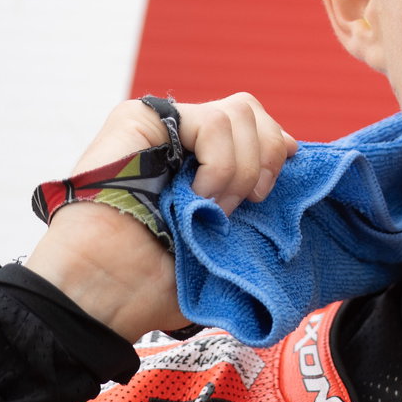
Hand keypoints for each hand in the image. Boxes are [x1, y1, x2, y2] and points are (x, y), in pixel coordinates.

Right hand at [26, 93, 297, 341]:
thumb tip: (294, 150)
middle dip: (265, 158)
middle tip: (246, 205)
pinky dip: (220, 164)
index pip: (258, 126)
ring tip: (212, 208)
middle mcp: (182, 140)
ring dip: (238, 170)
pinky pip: (211, 120)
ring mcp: (161, 127)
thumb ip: (252, 193)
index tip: (270, 190)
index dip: (276, 149)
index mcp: (202, 163)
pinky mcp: (138, 118)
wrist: (108, 290)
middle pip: (250, 110)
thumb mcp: (225, 236)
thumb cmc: (159, 277)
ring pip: (238, 112)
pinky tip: (197, 196)